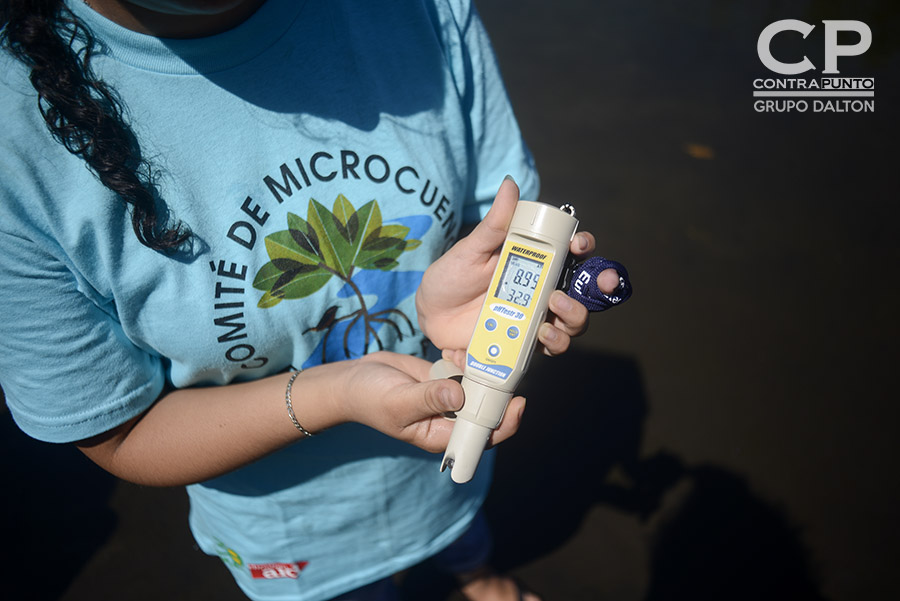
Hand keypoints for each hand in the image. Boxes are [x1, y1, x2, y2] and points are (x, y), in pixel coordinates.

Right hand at [320, 351, 525, 452]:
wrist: (353, 380)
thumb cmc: (370, 398)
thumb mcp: (398, 400)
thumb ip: (428, 399)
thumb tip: (458, 396)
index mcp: (441, 436)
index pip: (481, 438)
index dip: (503, 424)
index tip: (517, 403)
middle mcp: (449, 420)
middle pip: (486, 414)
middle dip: (499, 396)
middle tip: (507, 371)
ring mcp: (448, 399)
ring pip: (479, 391)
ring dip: (484, 376)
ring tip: (484, 360)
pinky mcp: (444, 379)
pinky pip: (466, 373)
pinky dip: (468, 363)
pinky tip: (461, 353)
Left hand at [416, 177, 620, 364]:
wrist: (430, 312)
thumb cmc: (453, 274)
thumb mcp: (471, 248)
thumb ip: (494, 223)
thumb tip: (509, 186)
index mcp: (538, 263)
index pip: (574, 254)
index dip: (585, 249)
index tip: (578, 246)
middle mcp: (543, 292)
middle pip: (584, 295)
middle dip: (591, 297)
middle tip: (560, 297)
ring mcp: (534, 320)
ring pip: (570, 327)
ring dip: (567, 327)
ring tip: (543, 326)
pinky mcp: (521, 344)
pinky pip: (541, 353)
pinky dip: (533, 353)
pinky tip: (514, 347)